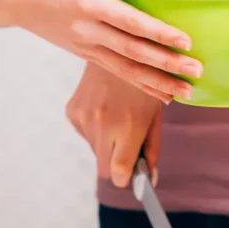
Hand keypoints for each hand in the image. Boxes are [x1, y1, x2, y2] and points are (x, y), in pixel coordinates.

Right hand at [0, 0, 198, 100]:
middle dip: (167, 64)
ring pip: (127, 69)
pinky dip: (141, 85)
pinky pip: (118, 72)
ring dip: (159, 82)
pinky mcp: (86, 53)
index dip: (159, 33)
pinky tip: (163, 95)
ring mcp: (86, 46)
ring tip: (187, 92)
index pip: (130, 21)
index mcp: (89, 3)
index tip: (184, 40)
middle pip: (134, 51)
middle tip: (196, 71)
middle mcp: (88, 30)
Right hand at [66, 63, 161, 187]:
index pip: (118, 174)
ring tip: (119, 120)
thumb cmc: (145, 83)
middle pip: (104, 169)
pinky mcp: (72, 111)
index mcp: (126, 128)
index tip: (134, 172)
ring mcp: (83, 118)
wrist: (119, 47)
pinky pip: (85, 135)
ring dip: (106, 146)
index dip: (127, 178)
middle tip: (129, 146)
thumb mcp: (156, 116)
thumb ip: (152, 151)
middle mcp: (100, 125)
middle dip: (117, 165)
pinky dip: (95, 131)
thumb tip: (151, 180)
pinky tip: (106, 110)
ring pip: (95, 152)